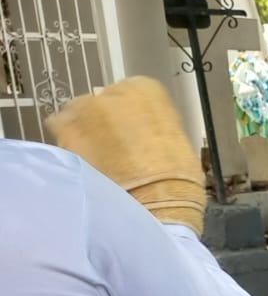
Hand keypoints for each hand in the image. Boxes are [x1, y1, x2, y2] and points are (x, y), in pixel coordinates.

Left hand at [47, 77, 205, 233]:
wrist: (155, 204)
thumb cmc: (179, 179)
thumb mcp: (177, 142)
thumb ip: (153, 129)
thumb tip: (142, 136)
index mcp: (146, 91)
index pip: (134, 93)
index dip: (134, 116)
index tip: (136, 135)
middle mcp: (111, 92)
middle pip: (101, 102)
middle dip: (105, 122)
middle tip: (115, 149)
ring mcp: (83, 110)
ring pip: (76, 115)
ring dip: (84, 131)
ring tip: (96, 159)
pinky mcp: (63, 133)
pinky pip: (60, 133)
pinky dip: (70, 146)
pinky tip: (83, 166)